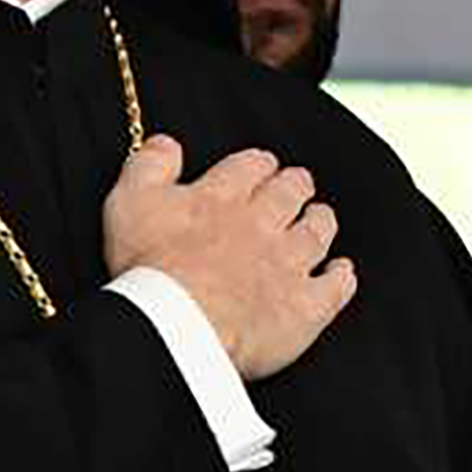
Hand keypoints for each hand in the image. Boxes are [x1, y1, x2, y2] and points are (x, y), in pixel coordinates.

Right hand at [100, 137, 354, 381]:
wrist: (180, 327)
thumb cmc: (149, 270)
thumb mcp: (129, 204)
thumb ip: (148, 167)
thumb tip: (166, 144)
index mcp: (220, 199)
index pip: (248, 168)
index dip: (257, 164)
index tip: (262, 165)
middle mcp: (261, 225)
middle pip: (288, 194)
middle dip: (294, 185)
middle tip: (298, 183)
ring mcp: (287, 265)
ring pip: (315, 233)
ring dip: (320, 222)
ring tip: (321, 215)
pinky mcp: (304, 307)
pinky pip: (334, 287)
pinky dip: (341, 276)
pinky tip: (342, 271)